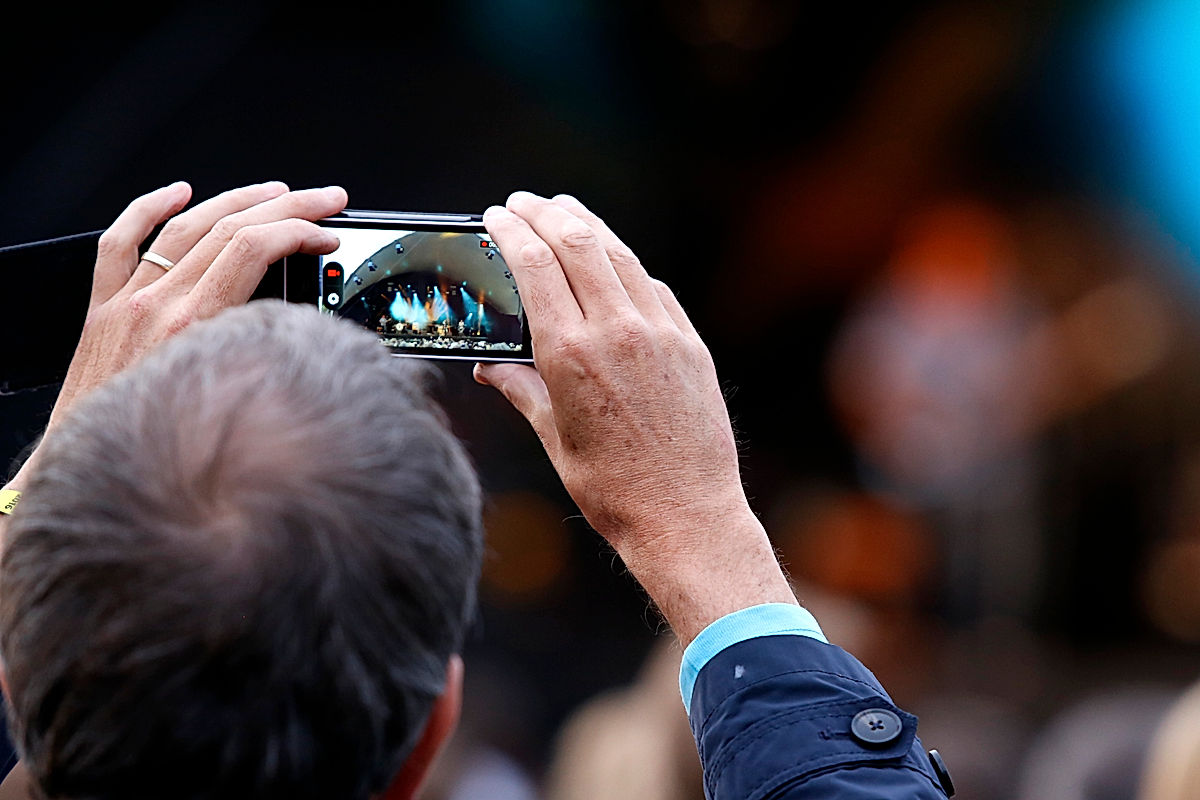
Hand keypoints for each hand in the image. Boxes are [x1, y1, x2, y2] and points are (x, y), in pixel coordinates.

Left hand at [4, 181, 346, 496]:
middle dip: (288, 207)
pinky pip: (122, 242)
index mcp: (194, 327)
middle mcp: (159, 305)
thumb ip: (256, 356)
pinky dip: (150, 208)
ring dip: (238, 199)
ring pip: (187, 226)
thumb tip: (295, 325)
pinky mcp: (105, 309)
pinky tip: (178, 192)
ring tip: (277, 190)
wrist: (91, 471)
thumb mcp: (226, 400)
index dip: (298, 232)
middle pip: (231, 230)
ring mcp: (129, 301)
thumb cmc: (157, 449)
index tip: (327, 233)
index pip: (254, 251)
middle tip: (325, 198)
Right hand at [476, 192, 794, 643]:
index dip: (513, 232)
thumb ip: (522, 390)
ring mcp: (660, 333)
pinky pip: (653, 288)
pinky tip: (614, 262)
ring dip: (588, 227)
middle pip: (578, 244)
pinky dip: (626, 266)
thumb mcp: (555, 439)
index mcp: (571, 354)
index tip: (497, 215)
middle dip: (546, 214)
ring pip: (620, 256)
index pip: (536, 266)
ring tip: (566, 212)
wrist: (686, 516)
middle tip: (525, 201)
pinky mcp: (690, 344)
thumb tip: (491, 368)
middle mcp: (617, 331)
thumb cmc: (613, 488)